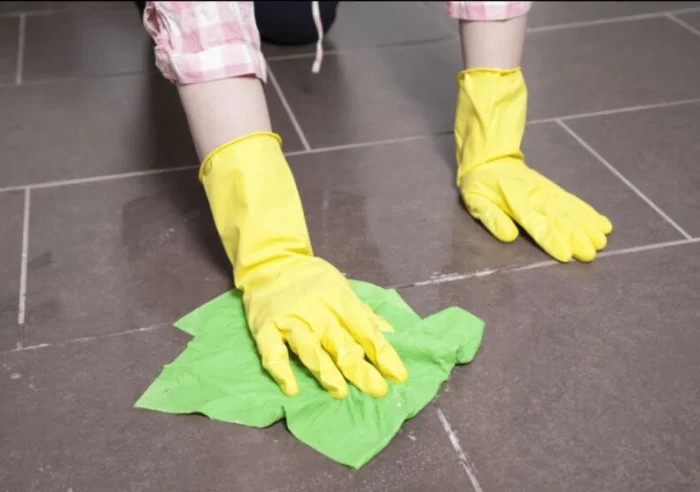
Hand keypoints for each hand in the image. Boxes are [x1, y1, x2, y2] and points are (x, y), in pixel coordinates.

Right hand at [243, 255, 407, 398]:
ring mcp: (291, 322)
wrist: (272, 261)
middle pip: (342, 345)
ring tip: (340, 392)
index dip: (383, 354)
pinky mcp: (266, 330)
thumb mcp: (342, 289)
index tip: (398, 376)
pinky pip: (273, 353)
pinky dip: (281, 372)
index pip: (366, 331)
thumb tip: (391, 333)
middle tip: (378, 391)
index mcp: (340, 303)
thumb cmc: (313, 280)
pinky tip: (291, 389)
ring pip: (310, 350)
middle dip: (361, 370)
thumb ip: (363, 313)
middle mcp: (318, 314)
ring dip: (326, 372)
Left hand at [461, 158, 612, 262]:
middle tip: (591, 254)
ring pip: (572, 210)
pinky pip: (574, 202)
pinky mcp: (554, 190)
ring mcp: (549, 192)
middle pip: (560, 219)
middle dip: (576, 236)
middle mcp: (538, 197)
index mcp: (517, 202)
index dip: (552, 239)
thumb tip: (509, 236)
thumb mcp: (476, 201)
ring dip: (588, 226)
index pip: (538, 224)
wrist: (490, 159)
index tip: (566, 254)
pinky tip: (603, 224)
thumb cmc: (480, 186)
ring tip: (602, 241)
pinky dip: (589, 213)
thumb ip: (492, 218)